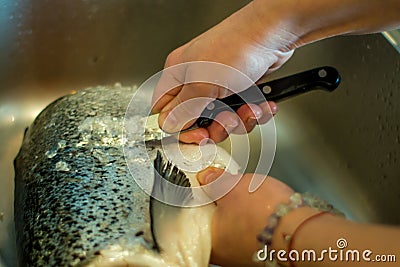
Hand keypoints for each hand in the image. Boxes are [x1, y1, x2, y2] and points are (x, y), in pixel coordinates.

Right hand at [151, 0, 295, 143]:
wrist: (273, 33)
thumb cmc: (236, 46)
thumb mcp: (203, 83)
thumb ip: (184, 108)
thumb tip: (168, 125)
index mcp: (179, 75)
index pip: (166, 111)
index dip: (179, 128)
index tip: (197, 137)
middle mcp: (197, 81)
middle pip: (198, 121)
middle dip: (217, 126)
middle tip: (227, 121)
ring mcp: (220, 86)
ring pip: (223, 120)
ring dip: (239, 121)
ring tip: (248, 108)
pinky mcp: (241, 89)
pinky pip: (243, 113)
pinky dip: (254, 112)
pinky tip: (260, 104)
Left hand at [197, 167, 294, 266]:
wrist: (302, 231)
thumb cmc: (265, 214)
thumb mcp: (233, 187)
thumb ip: (215, 181)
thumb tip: (207, 177)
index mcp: (210, 239)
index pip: (195, 215)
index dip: (202, 197)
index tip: (208, 185)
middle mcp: (225, 254)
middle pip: (216, 222)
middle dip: (223, 204)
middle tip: (230, 188)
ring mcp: (244, 255)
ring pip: (235, 228)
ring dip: (240, 212)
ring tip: (250, 197)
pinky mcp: (263, 253)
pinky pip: (253, 232)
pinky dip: (255, 220)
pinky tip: (262, 209)